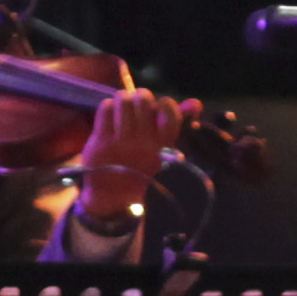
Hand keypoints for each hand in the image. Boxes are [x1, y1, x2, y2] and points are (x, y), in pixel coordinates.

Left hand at [72, 85, 183, 224]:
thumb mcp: (166, 152)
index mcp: (164, 147)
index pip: (170, 112)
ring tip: (124, 110)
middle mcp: (144, 143)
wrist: (114, 198)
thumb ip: (179, 125)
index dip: (165, 105)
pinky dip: (108, 107)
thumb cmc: (145, 170)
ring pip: (122, 100)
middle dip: (141, 98)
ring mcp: (121, 142)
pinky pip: (104, 109)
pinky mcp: (101, 140)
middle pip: (142, 100)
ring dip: (123, 100)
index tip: (160, 110)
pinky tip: (112, 118)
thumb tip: (195, 103)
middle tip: (139, 107)